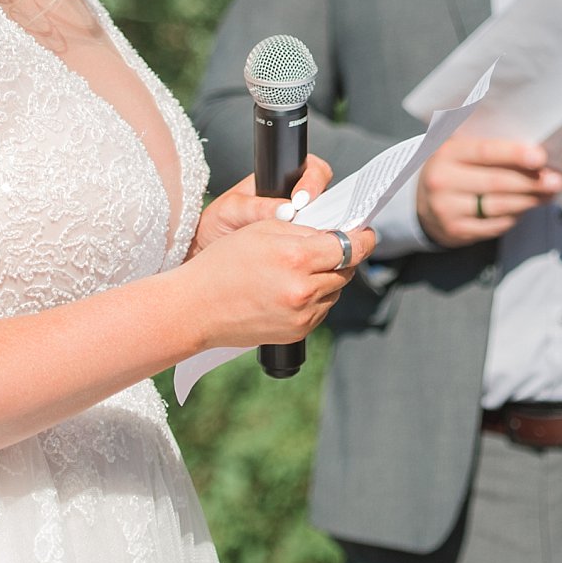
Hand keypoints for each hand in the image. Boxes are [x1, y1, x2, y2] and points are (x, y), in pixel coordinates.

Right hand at [181, 217, 374, 349]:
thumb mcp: (262, 230)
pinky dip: (315, 298)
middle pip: (347, 270)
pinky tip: (291, 289)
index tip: (366, 233)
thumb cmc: (223, 263)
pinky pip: (321, 310)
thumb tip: (335, 233)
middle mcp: (305, 290)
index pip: (351, 247)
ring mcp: (302, 315)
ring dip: (328, 278)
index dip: (363, 237)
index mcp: (297, 258)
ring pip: (335, 291)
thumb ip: (305, 229)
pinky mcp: (297, 333)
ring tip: (300, 269)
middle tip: (327, 247)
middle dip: (342, 257)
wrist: (196, 308)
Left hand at [187, 154, 334, 258]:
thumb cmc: (217, 223)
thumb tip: (286, 211)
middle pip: (327, 194)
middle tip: (307, 220)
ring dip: (319, 229)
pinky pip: (314, 243)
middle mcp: (294, 199)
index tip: (300, 199)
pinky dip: (311, 248)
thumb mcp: (231, 210)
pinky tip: (301, 254)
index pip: (312, 169)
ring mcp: (300, 222)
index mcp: (280, 179)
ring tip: (305, 239)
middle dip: (324, 206)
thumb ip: (256, 207)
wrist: (207, 251)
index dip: (313, 182)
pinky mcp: (299, 245)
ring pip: (325, 220)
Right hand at [415, 137, 561, 247]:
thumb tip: (531, 138)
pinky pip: (496, 225)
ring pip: (499, 206)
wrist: (422, 201)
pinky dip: (516, 216)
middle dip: (532, 181)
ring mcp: (448, 210)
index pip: (485, 152)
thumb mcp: (458, 146)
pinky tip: (529, 207)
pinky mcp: (457, 232)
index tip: (541, 157)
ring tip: (550, 193)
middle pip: (497, 182)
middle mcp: (443, 182)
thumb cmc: (452, 167)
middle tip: (557, 179)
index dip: (515, 155)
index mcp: (446, 153)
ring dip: (530, 200)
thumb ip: (485, 139)